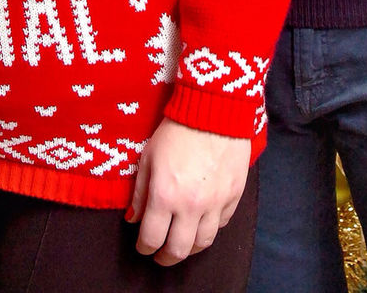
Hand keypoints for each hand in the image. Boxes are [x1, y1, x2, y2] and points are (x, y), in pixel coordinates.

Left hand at [127, 118, 250, 265]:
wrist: (215, 108)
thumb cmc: (177, 129)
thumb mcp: (148, 156)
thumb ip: (139, 192)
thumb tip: (133, 219)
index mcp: (165, 196)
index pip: (151, 238)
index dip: (144, 247)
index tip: (142, 246)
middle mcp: (191, 206)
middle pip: (178, 250)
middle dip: (165, 258)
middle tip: (160, 256)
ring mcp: (215, 203)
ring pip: (203, 243)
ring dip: (190, 248)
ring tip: (182, 243)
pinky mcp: (234, 195)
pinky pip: (222, 224)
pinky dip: (210, 228)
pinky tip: (202, 222)